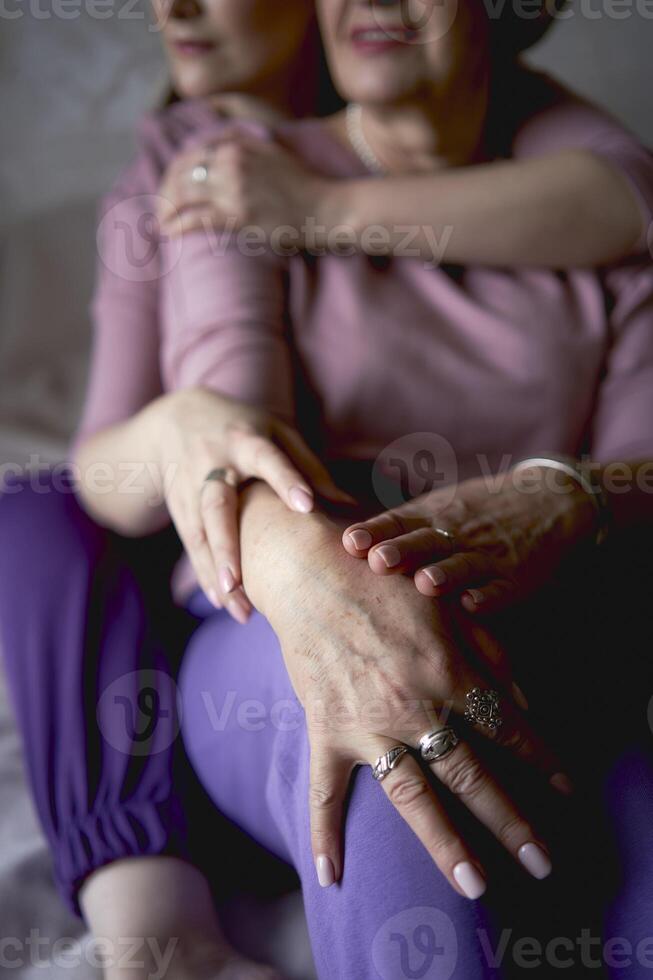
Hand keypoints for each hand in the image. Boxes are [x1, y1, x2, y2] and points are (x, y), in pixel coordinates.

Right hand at [149, 387, 351, 621]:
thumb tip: (350, 505)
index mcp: (245, 440)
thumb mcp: (276, 431)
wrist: (175, 419)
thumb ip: (308, 466)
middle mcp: (213, 463)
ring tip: (238, 608)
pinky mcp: (179, 508)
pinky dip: (205, 574)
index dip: (285, 480)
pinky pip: (191, 545)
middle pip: (216, 505)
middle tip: (239, 582)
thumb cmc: (244, 427)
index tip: (307, 506)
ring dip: (216, 571)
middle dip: (227, 544)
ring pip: (200, 533)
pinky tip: (222, 602)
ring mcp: (190, 488)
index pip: (266, 459)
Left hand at [157, 130, 331, 241]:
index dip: (174, 171)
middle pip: (182, 171)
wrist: (324, 207)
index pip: (192, 153)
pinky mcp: (238, 214)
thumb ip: (242, 144)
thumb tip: (213, 149)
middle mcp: (232, 161)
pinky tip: (168, 232)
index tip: (170, 188)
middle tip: (159, 209)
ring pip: (184, 194)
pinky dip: (177, 225)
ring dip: (165, 209)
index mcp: (238, 143)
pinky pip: (197, 218)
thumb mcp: (270, 150)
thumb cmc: (301, 185)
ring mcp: (234, 187)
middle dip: (165, 191)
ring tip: (160, 222)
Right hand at [241, 487, 571, 898]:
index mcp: (448, 672)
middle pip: (471, 773)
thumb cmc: (384, 582)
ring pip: (413, 796)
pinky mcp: (326, 730)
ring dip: (446, 844)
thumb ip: (490, 652)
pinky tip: (333, 876)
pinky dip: (325, 833)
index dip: (540, 758)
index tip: (564, 788)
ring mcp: (367, 725)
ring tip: (475, 887)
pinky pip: (324, 790)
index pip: (505, 726)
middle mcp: (414, 706)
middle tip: (541, 862)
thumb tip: (524, 702)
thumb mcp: (446, 606)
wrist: (311, 572)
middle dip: (511, 820)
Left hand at [342, 469, 596, 614]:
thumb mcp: (439, 507)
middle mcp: (456, 534)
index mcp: (433, 517)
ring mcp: (487, 555)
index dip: (375, 532)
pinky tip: (473, 605)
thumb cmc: (478, 510)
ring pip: (462, 564)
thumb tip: (340, 541)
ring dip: (444, 574)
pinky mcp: (516, 577)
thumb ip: (396, 525)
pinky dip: (488, 597)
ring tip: (425, 584)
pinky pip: (501, 588)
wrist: (551, 501)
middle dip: (402, 551)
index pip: (398, 523)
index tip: (350, 542)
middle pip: (425, 542)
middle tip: (378, 559)